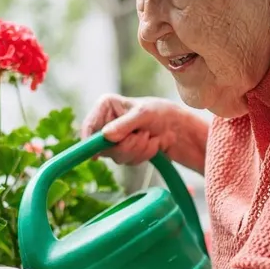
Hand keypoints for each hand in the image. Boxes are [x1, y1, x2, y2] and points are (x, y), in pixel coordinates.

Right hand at [81, 94, 204, 170]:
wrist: (180, 128)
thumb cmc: (162, 113)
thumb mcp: (144, 114)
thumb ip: (124, 125)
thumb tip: (105, 136)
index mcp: (106, 107)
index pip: (89, 126)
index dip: (89, 142)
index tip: (96, 155)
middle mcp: (107, 123)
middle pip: (103, 147)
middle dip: (126, 145)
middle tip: (143, 135)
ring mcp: (115, 139)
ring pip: (117, 156)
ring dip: (138, 150)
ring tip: (150, 137)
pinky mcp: (125, 151)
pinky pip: (128, 161)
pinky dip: (143, 155)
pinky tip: (152, 145)